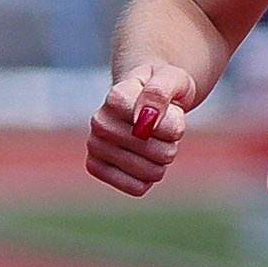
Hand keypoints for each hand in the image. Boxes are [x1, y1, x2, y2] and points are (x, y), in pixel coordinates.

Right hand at [86, 62, 194, 194]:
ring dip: (162, 160)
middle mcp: (100, 121)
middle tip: (165, 129)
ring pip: (151, 171)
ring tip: (155, 142)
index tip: (171, 111)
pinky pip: (137, 187)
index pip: (150, 122)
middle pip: (155, 151)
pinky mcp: (95, 167)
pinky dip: (149, 177)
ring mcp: (95, 145)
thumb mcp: (172, 80)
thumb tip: (145, 116)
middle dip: (171, 143)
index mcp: (116, 96)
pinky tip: (144, 160)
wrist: (145, 99)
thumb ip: (160, 92)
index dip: (172, 124)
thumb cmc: (162, 89)